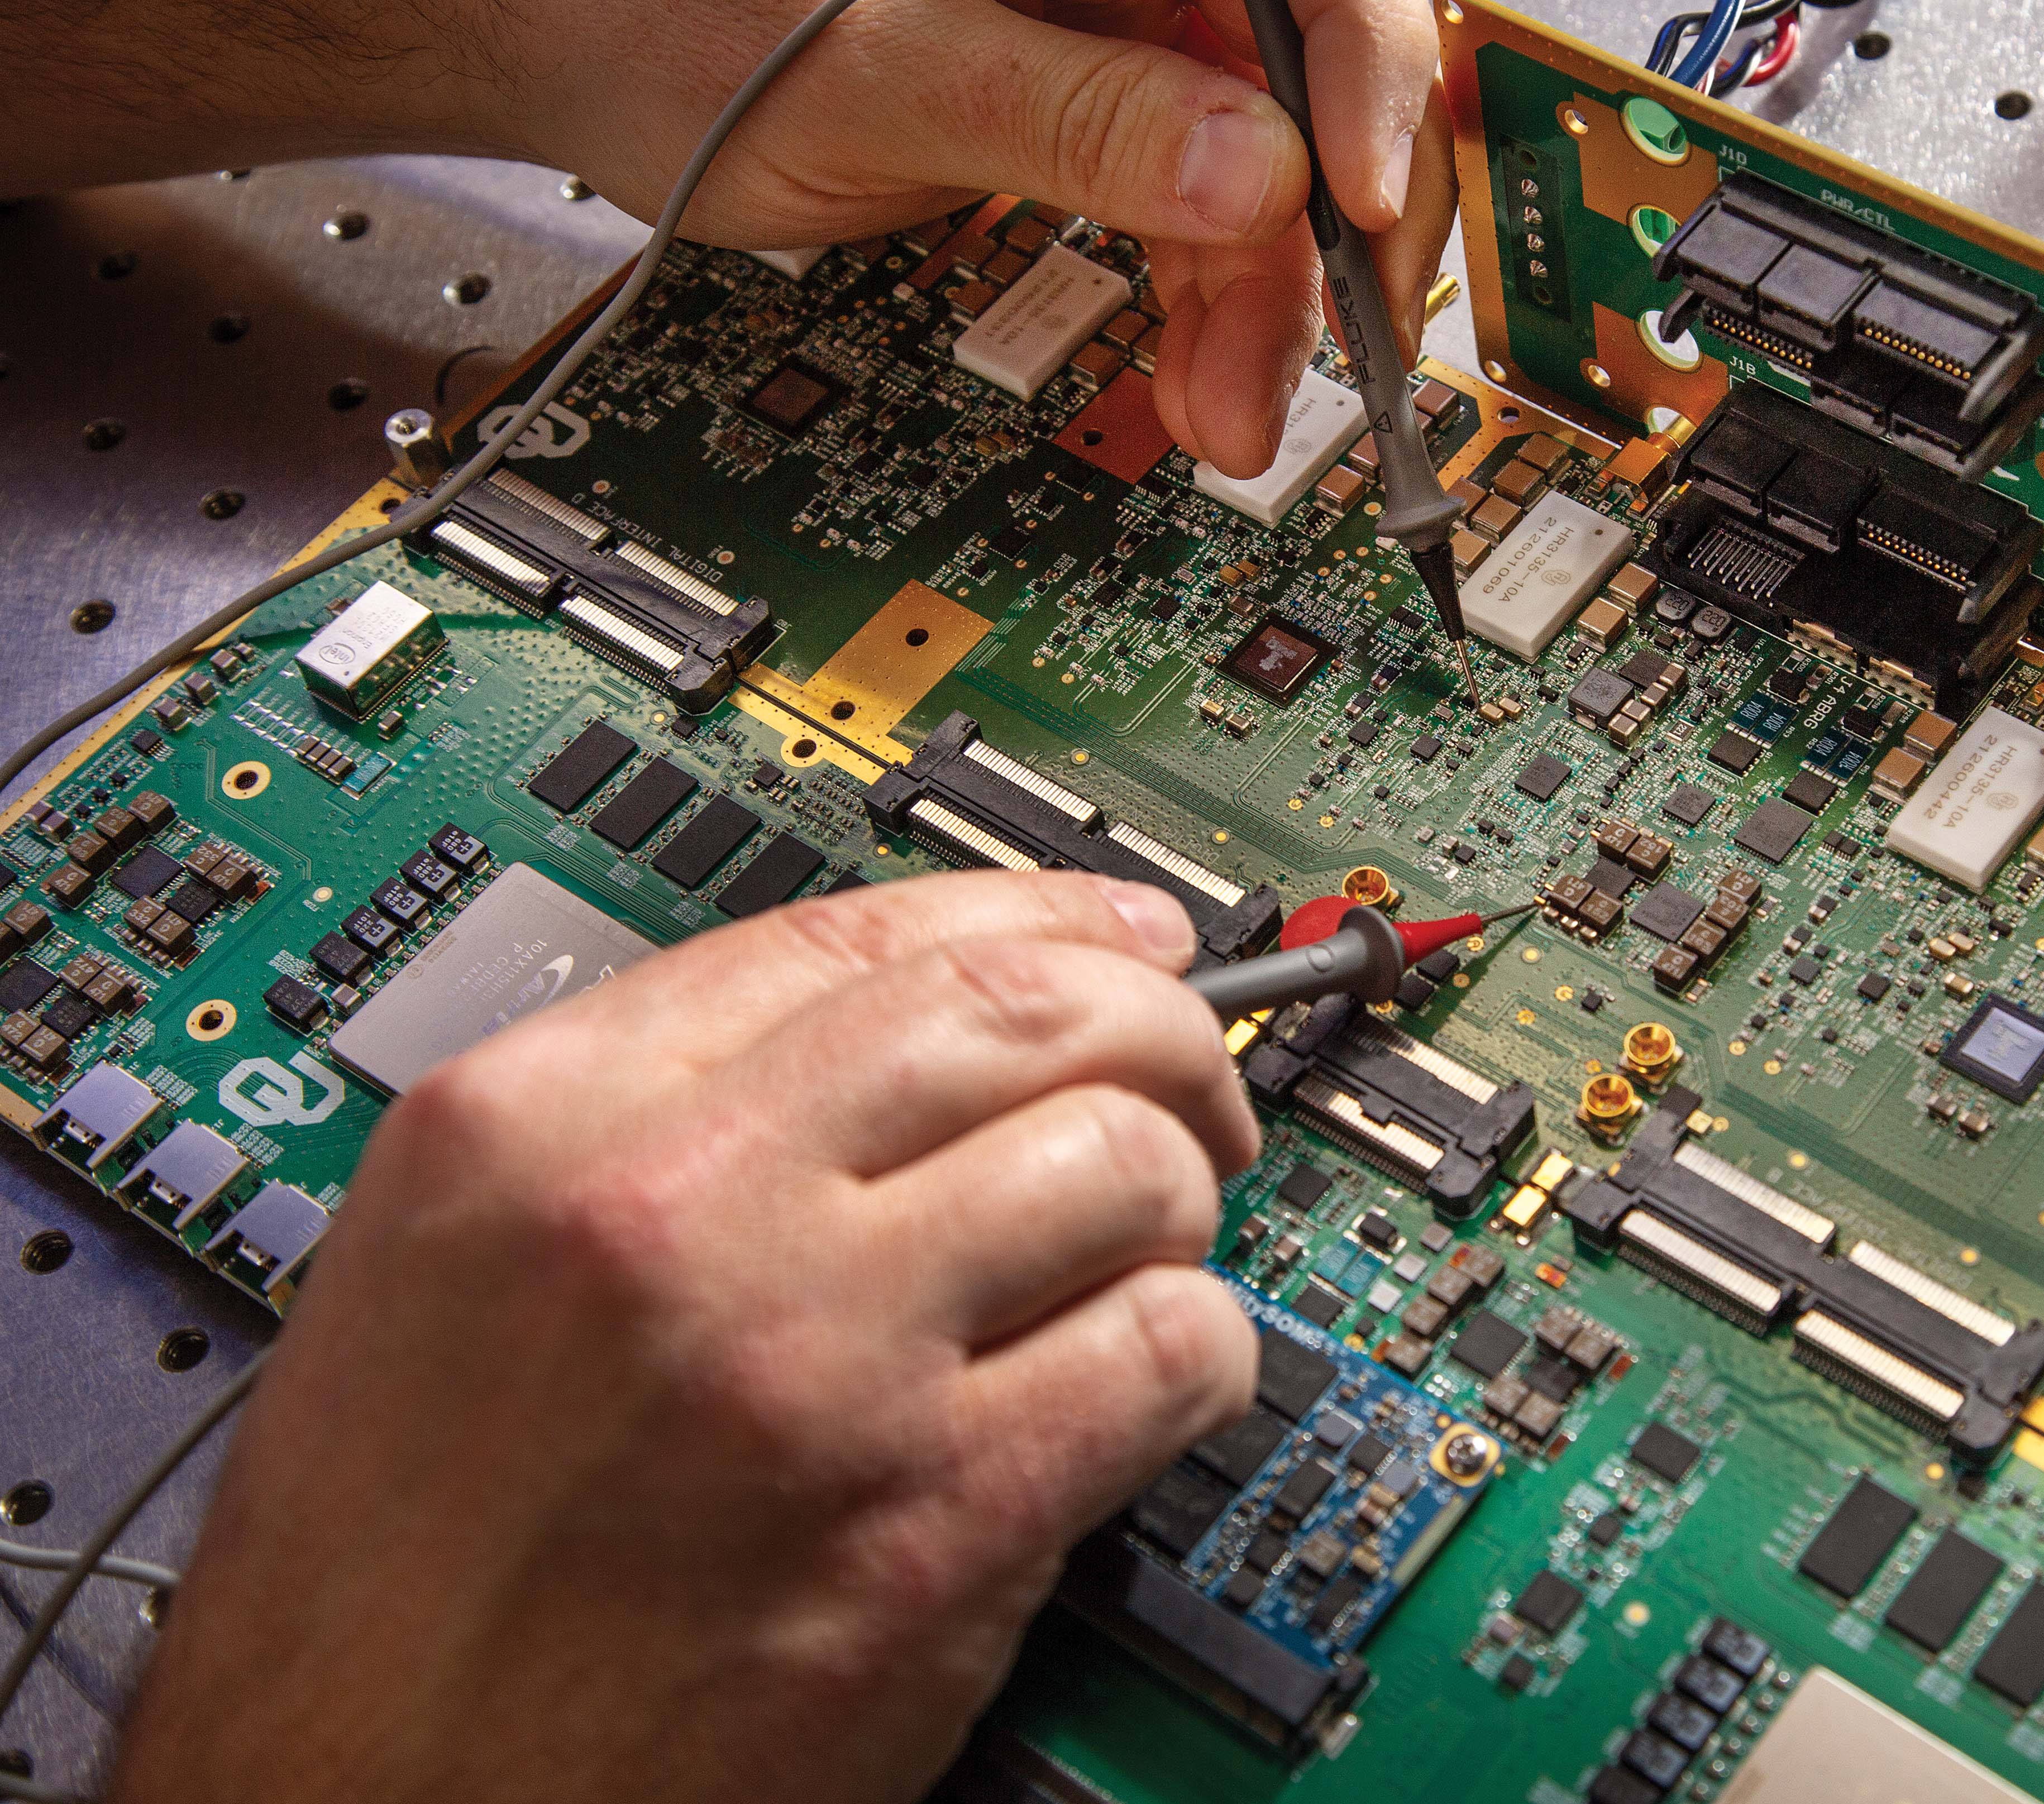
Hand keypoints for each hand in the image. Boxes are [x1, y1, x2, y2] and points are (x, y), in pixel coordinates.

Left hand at [0, 0, 1455, 478]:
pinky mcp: (1088, 82)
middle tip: (1328, 360)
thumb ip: (1072, 115)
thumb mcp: (863, 67)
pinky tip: (1199, 373)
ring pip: (1260, 143)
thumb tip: (1262, 179)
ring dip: (1260, 292)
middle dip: (1316, 223)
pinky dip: (1202, 290)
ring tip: (1228, 413)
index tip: (1364, 204)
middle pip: (1296, 51)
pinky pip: (1191, 184)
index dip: (1358, 61)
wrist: (535, 19)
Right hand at [105, 872, 1260, 1803]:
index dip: (1039, 918)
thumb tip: (900, 1039)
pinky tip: (1144, 1388)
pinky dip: (1199, 1355)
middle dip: (1158, 1029)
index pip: (862, 936)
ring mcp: (819, 1365)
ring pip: (1127, 1164)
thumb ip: (652, 1119)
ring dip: (1177, 1202)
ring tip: (1140, 1260)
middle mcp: (677, 1212)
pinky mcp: (937, 1522)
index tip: (1121, 937)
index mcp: (539, 1124)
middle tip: (1188, 1090)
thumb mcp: (454, 1268)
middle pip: (1024, 1014)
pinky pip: (1170, 1354)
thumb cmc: (392, 1576)